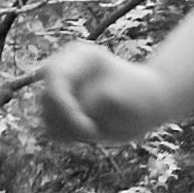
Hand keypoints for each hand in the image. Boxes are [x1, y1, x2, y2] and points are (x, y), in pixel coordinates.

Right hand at [36, 42, 165, 146]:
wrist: (147, 102)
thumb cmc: (141, 95)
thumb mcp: (127, 97)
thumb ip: (101, 101)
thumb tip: (81, 107)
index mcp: (81, 56)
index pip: (55, 76)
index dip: (63, 105)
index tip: (88, 128)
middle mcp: (65, 68)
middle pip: (47, 98)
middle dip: (67, 121)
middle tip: (94, 132)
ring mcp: (60, 88)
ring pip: (46, 116)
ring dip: (68, 130)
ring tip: (95, 129)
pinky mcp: (59, 107)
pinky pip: (51, 128)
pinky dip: (67, 135)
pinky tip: (89, 131)